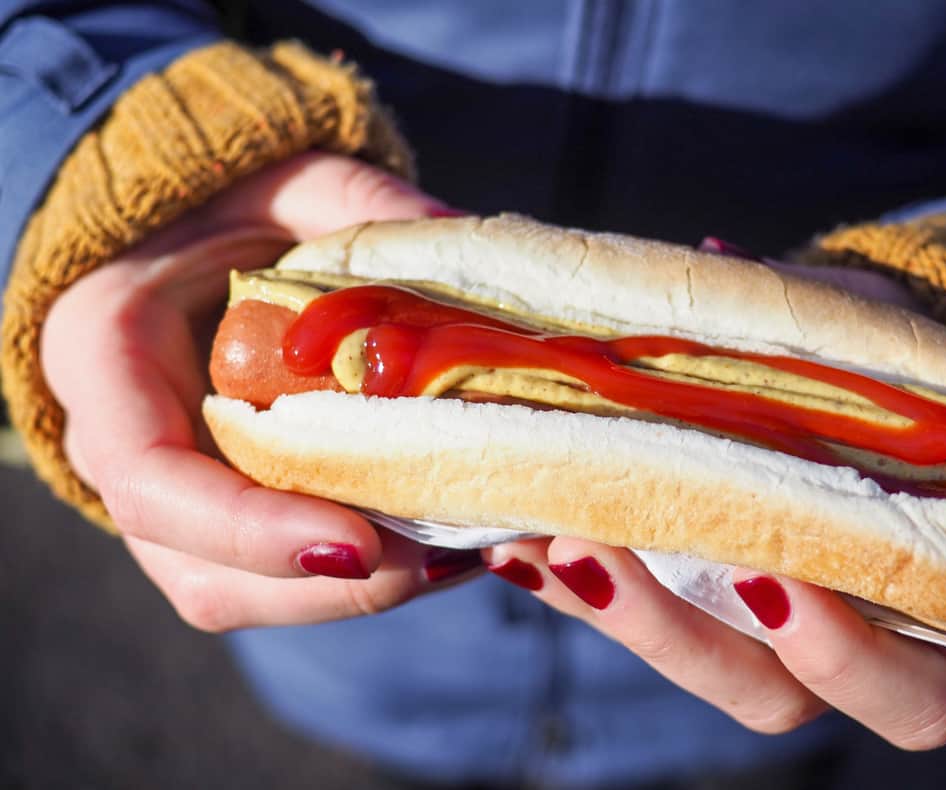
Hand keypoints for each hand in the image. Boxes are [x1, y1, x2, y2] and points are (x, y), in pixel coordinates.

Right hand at [42, 152, 481, 631]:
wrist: (190, 236)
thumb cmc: (227, 202)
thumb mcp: (285, 178)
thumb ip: (357, 202)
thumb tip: (458, 236)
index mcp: (104, 356)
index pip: (149, 477)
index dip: (248, 529)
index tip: (358, 544)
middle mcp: (120, 447)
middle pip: (199, 568)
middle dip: (324, 586)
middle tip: (446, 559)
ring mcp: (169, 497)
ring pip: (241, 593)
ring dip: (353, 596)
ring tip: (463, 557)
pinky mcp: (224, 514)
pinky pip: (278, 577)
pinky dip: (361, 578)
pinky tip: (447, 547)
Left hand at [474, 243, 945, 749]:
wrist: (880, 381)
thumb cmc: (913, 370)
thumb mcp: (893, 339)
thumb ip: (845, 329)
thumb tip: (714, 260)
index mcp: (944, 613)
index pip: (914, 692)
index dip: (844, 654)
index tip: (770, 576)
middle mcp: (856, 650)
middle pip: (772, 696)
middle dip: (676, 633)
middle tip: (598, 551)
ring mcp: (770, 638)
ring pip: (693, 663)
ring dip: (610, 609)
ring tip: (534, 535)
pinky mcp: (701, 609)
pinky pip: (637, 620)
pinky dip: (577, 583)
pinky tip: (516, 533)